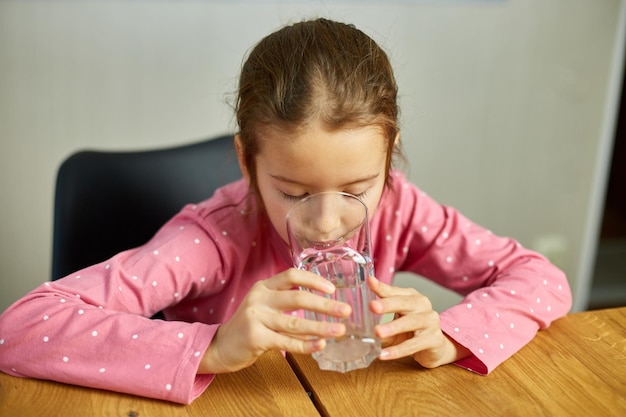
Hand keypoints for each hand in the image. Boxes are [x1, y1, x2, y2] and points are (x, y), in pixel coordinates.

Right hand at [199, 268, 350, 373]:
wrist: (221, 346)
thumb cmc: (249, 325)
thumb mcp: (264, 304)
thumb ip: (286, 300)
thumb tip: (322, 301)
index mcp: (264, 286)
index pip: (292, 275)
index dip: (314, 280)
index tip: (332, 289)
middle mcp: (259, 299)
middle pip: (298, 298)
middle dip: (325, 305)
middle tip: (346, 311)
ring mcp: (256, 318)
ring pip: (295, 323)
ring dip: (321, 327)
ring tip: (340, 330)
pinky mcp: (256, 338)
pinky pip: (287, 342)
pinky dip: (307, 345)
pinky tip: (321, 345)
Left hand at [368, 276, 469, 367]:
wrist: (435, 347)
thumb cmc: (411, 330)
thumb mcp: (395, 319)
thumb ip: (380, 316)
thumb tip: (353, 318)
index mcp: (412, 296)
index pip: (395, 291)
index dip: (382, 287)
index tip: (369, 282)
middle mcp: (423, 305)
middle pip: (405, 302)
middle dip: (388, 304)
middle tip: (372, 306)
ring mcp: (431, 322)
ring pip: (411, 322)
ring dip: (394, 327)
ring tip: (378, 333)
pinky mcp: (434, 340)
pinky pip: (414, 345)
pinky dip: (398, 350)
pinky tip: (384, 354)